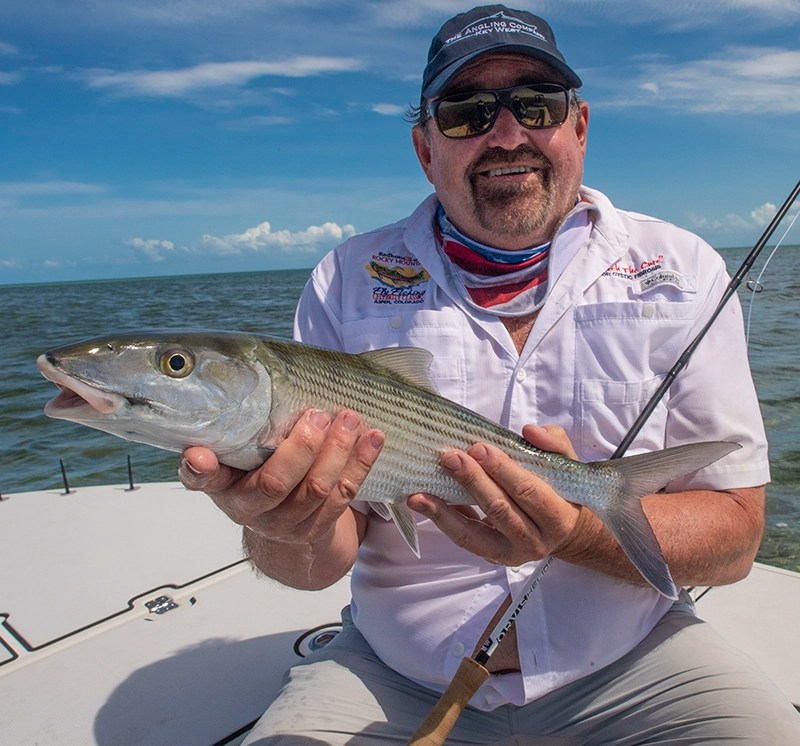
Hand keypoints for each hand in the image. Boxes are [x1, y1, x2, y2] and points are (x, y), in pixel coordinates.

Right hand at [179, 409, 383, 546]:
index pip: (202, 477)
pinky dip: (360, 464)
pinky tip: (372, 439)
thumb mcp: (243, 449)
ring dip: (339, 451)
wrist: (283, 521)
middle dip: (303, 447)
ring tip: (351, 419)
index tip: (199, 455)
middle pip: (275, 483)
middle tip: (318, 415)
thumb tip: (250, 372)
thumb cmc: (263, 467)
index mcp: (222, 483)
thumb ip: (242, 423)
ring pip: (316, 490)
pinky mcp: (315, 530)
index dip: (199, 469)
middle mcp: (247, 509)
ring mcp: (283, 524)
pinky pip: (343, 497)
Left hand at [407, 425, 582, 565]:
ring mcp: (511, 553)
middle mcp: (536, 541)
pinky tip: (420, 503)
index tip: (479, 448)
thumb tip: (529, 431)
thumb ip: (554, 443)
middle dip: (472, 482)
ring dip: (443, 511)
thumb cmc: (560, 490)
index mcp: (558, 517)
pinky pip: (463, 539)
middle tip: (450, 457)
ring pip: (473, 534)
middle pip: (499, 510)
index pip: (528, 492)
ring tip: (418, 494)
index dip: (503, 470)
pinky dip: (441, 520)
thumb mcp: (566, 464)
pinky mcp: (491, 556)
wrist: (563, 531)